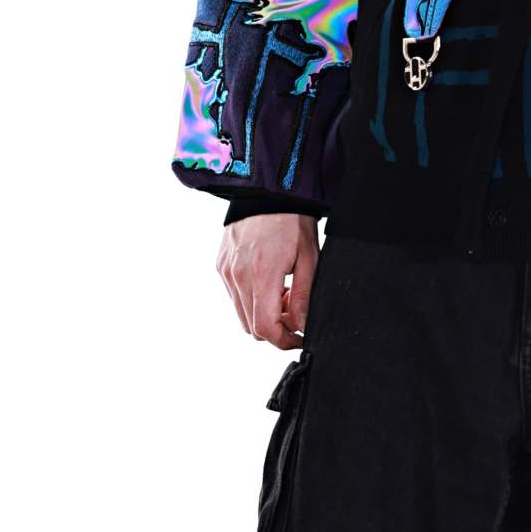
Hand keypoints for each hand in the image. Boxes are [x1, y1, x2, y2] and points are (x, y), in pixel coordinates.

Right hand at [216, 213, 319, 350]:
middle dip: (276, 328)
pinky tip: (270, 281)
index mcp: (261, 275)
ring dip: (263, 314)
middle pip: (251, 327)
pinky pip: (235, 296)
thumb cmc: (292, 220)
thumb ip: (304, 295)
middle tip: (296, 310)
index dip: (284, 341)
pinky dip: (252, 299)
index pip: (265, 328)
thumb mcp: (309, 257)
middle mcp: (237, 276)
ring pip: (242, 314)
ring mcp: (226, 271)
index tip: (299, 338)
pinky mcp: (221, 265)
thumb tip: (302, 325)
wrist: (267, 190)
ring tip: (284, 291)